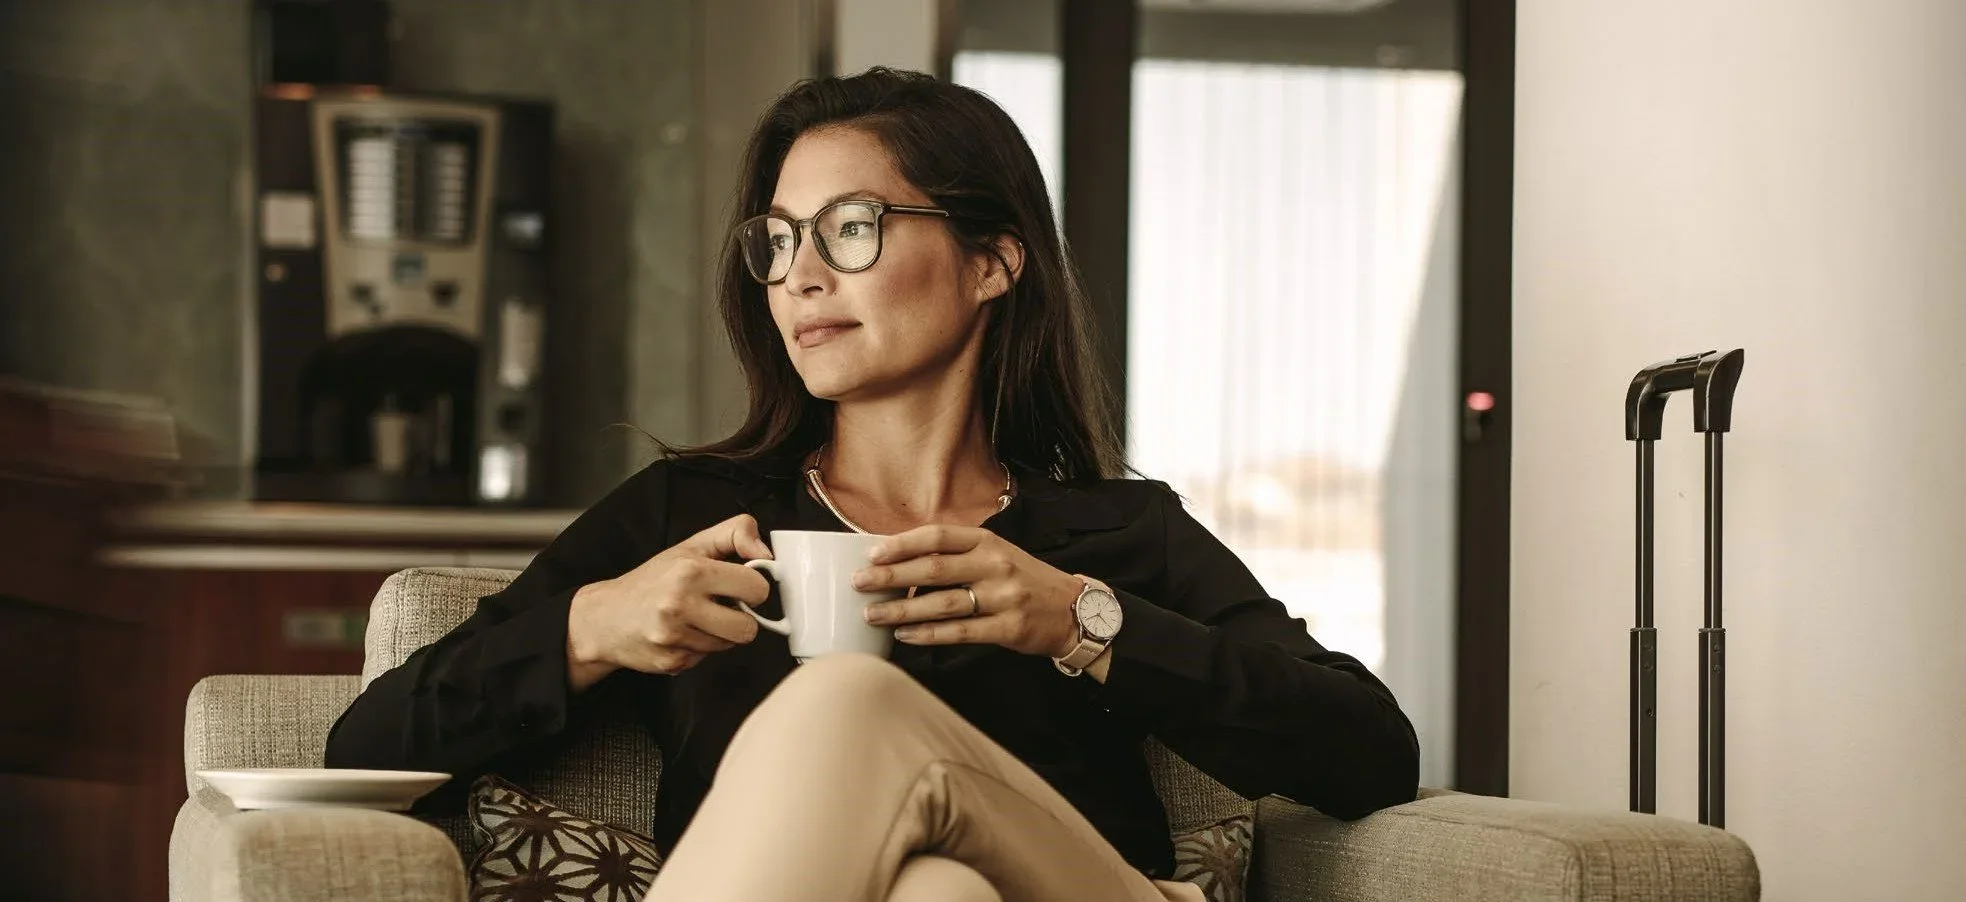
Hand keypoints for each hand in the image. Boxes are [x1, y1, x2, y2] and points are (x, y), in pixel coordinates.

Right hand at [567, 514, 772, 686]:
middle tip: (720, 606)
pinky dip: (699, 649)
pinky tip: (681, 634)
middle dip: (740, 617)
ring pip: (729, 645)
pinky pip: (707, 659)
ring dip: (719, 634)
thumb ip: (734, 534)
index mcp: (690, 571)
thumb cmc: (652, 581)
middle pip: (748, 628)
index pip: (756, 588)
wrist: (605, 617)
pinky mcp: (671, 662)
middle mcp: (680, 604)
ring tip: (695, 618)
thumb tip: (767, 551)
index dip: (752, 588)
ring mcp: (674, 637)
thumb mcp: (691, 545)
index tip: (739, 586)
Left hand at [852, 525, 1082, 658]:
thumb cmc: (1024, 580)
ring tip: (872, 614)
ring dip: (901, 610)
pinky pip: (959, 632)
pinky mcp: (1007, 628)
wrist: (1072, 610)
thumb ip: (958, 555)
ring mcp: (1003, 597)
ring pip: (942, 603)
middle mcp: (995, 565)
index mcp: (988, 541)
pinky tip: (905, 635)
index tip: (872, 554)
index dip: (902, 544)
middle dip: (891, 577)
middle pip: (933, 569)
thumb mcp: (997, 554)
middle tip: (861, 584)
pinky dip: (928, 634)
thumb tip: (901, 561)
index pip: (938, 537)